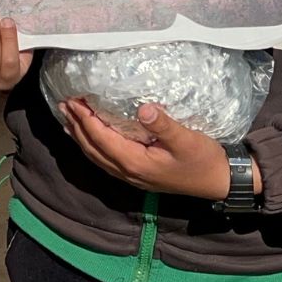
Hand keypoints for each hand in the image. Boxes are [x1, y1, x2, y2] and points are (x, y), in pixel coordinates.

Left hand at [60, 99, 247, 200]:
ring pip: (96, 157)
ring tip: (67, 118)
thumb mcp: (186, 139)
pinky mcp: (137, 175)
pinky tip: (90, 138)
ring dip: (80, 137)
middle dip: (76, 126)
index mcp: (135, 162)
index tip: (74, 99)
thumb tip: (144, 108)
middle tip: (63, 104)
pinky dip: (92, 147)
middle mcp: (127, 172)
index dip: (85, 119)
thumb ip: (163, 125)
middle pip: (92, 148)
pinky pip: (105, 161)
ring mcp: (131, 176)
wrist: (218, 182)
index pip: (100, 138)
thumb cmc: (203, 160)